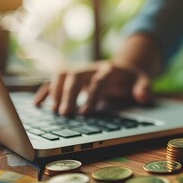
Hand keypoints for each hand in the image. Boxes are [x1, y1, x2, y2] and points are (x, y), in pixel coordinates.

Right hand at [33, 61, 151, 115]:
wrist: (122, 68)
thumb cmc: (130, 78)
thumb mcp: (142, 80)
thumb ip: (144, 87)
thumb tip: (143, 96)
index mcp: (109, 69)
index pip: (99, 80)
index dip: (92, 95)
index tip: (85, 112)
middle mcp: (91, 68)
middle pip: (76, 76)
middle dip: (69, 94)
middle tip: (65, 114)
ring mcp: (78, 70)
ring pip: (62, 74)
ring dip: (56, 91)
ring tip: (54, 111)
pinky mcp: (69, 76)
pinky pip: (53, 80)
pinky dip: (45, 91)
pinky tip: (38, 105)